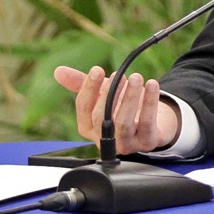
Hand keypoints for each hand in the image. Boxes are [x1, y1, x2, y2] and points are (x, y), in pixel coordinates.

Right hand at [53, 65, 180, 154]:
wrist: (155, 124)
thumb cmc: (123, 108)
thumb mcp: (103, 93)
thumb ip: (82, 83)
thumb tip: (58, 71)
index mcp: (89, 127)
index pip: (83, 109)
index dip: (89, 88)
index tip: (97, 70)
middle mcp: (105, 138)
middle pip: (101, 116)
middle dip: (110, 93)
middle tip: (119, 75)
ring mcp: (126, 143)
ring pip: (123, 122)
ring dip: (129, 98)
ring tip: (136, 77)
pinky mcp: (147, 142)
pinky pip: (147, 122)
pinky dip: (149, 102)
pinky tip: (152, 85)